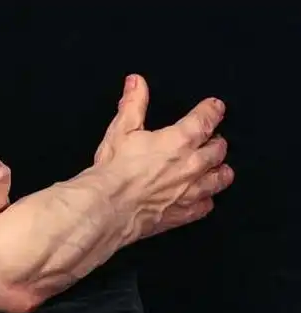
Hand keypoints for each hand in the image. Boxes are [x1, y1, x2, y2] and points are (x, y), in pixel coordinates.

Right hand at [92, 74, 233, 240]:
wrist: (108, 208)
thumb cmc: (115, 170)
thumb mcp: (121, 130)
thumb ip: (133, 104)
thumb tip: (137, 82)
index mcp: (180, 140)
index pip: (206, 119)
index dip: (212, 110)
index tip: (215, 107)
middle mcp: (192, 165)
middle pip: (218, 149)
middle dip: (217, 142)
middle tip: (212, 139)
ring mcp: (191, 191)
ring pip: (220, 178)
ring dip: (220, 171)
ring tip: (217, 168)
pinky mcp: (184, 213)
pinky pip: (206, 206)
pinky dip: (206, 200)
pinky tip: (202, 198)